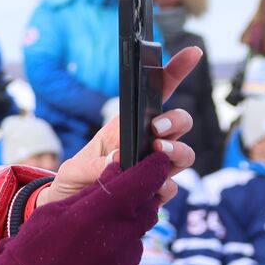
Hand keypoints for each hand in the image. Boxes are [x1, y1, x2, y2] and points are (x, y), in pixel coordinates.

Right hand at [0, 154, 170, 264]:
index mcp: (99, 213)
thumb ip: (90, 193)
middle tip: (113, 211)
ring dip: (119, 241)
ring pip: (134, 243)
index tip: (157, 161)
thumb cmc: (32, 252)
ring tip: (87, 255)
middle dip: (136, 207)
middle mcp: (120, 238)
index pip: (141, 182)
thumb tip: (117, 171)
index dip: (151, 169)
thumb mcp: (53, 213)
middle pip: (147, 212)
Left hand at [40, 47, 201, 208]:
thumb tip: (118, 161)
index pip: (155, 97)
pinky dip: (161, 187)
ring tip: (156, 154)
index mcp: (125, 128)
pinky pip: (170, 186)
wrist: (72, 211)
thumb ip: (94, 165)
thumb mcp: (74, 169)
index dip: (175, 73)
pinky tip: (147, 191)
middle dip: (176, 121)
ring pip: (183, 155)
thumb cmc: (74, 181)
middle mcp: (146, 144)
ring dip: (175, 153)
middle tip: (157, 129)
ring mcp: (155, 167)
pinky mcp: (156, 191)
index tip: (192, 53)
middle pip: (180, 124)